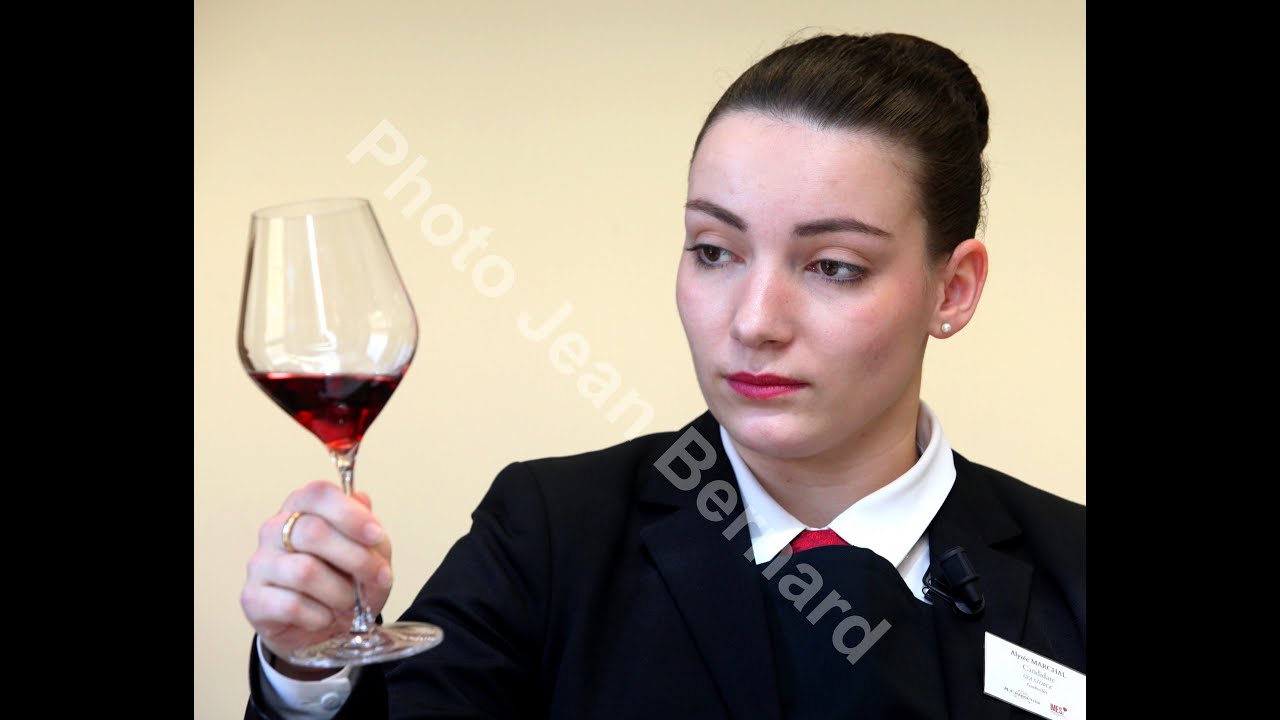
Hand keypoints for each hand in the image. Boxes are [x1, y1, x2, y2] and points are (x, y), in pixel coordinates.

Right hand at [241, 481, 393, 678]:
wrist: (322, 630)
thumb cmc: (344, 582)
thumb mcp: (370, 556)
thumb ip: (369, 532)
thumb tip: (363, 501)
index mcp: (303, 508)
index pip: (319, 494)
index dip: (351, 514)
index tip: (377, 536)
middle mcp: (274, 529)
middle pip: (313, 532)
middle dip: (356, 559)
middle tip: (376, 577)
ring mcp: (260, 563)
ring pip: (304, 571)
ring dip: (339, 592)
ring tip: (348, 602)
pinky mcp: (253, 598)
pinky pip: (291, 605)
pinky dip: (319, 615)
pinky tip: (325, 617)